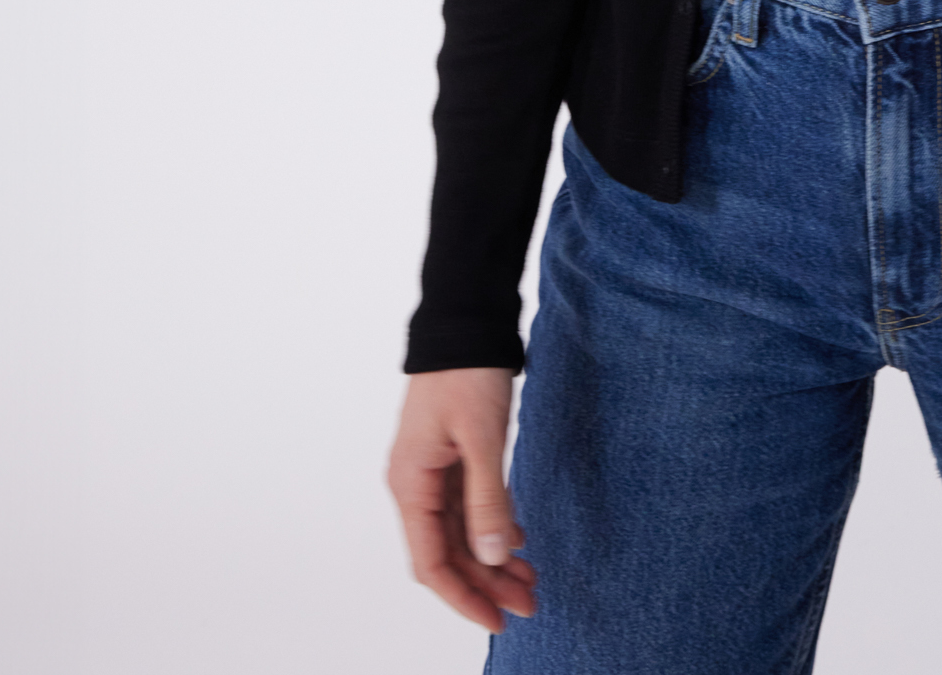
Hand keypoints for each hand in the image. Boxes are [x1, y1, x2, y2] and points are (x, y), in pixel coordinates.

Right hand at [387, 367, 538, 632]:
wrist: (466, 321)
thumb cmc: (466, 372)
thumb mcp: (481, 438)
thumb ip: (486, 500)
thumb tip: (491, 558)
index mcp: (411, 484)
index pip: (431, 562)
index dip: (463, 597)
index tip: (497, 620)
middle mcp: (416, 484)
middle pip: (448, 552)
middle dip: (486, 583)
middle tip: (530, 603)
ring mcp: (433, 471)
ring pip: (461, 532)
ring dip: (492, 559)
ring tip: (530, 579)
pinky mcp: (452, 457)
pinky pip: (469, 507)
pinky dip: (493, 527)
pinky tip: (518, 541)